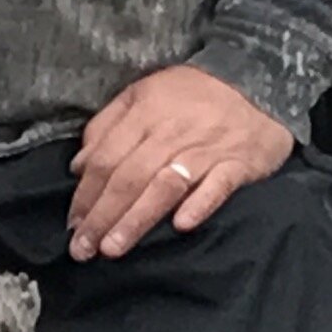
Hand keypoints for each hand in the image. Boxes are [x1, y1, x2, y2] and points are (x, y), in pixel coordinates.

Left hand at [68, 63, 292, 260]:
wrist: (258, 81)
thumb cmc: (192, 94)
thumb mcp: (142, 95)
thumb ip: (107, 127)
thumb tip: (78, 167)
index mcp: (145, 113)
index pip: (107, 159)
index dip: (86, 194)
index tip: (73, 224)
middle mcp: (172, 132)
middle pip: (130, 178)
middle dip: (102, 216)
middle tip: (83, 250)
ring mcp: (206, 149)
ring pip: (165, 186)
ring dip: (137, 219)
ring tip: (114, 249)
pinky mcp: (239, 163)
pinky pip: (218, 185)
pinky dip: (200, 204)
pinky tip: (181, 226)